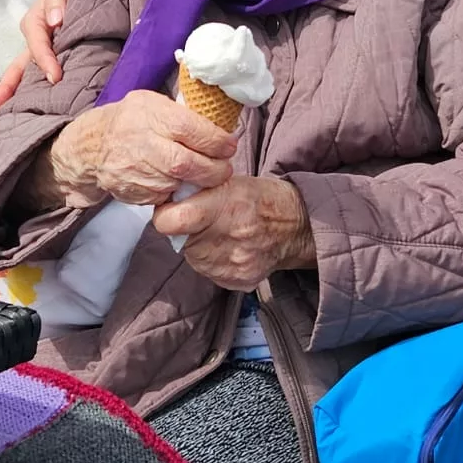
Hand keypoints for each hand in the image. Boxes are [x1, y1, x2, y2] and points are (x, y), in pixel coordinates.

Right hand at [0, 0, 74, 109]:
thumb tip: (56, 20)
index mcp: (35, 23)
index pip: (37, 46)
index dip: (44, 62)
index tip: (55, 77)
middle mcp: (34, 39)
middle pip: (17, 66)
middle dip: (7, 87)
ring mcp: (40, 50)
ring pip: (24, 73)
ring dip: (16, 93)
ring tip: (5, 114)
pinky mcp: (50, 57)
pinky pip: (37, 74)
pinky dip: (31, 90)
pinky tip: (29, 106)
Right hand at [48, 91, 236, 207]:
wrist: (92, 148)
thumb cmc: (129, 120)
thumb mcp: (151, 102)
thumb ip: (181, 111)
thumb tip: (218, 121)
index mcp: (149, 116)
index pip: (189, 129)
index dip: (215, 140)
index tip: (229, 145)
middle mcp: (141, 144)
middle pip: (185, 164)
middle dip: (213, 170)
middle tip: (225, 168)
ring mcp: (135, 171)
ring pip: (177, 183)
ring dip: (198, 182)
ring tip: (207, 175)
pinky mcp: (134, 192)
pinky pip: (164, 196)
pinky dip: (177, 192)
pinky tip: (181, 182)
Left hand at [152, 175, 313, 289]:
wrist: (296, 227)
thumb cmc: (261, 199)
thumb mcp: (229, 181)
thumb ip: (196, 191)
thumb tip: (166, 199)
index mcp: (224, 206)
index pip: (171, 221)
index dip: (166, 215)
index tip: (171, 211)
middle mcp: (227, 238)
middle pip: (181, 242)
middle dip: (185, 231)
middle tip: (203, 220)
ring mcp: (232, 264)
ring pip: (193, 258)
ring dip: (199, 247)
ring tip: (221, 233)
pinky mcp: (237, 281)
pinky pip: (209, 272)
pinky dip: (213, 261)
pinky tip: (231, 248)